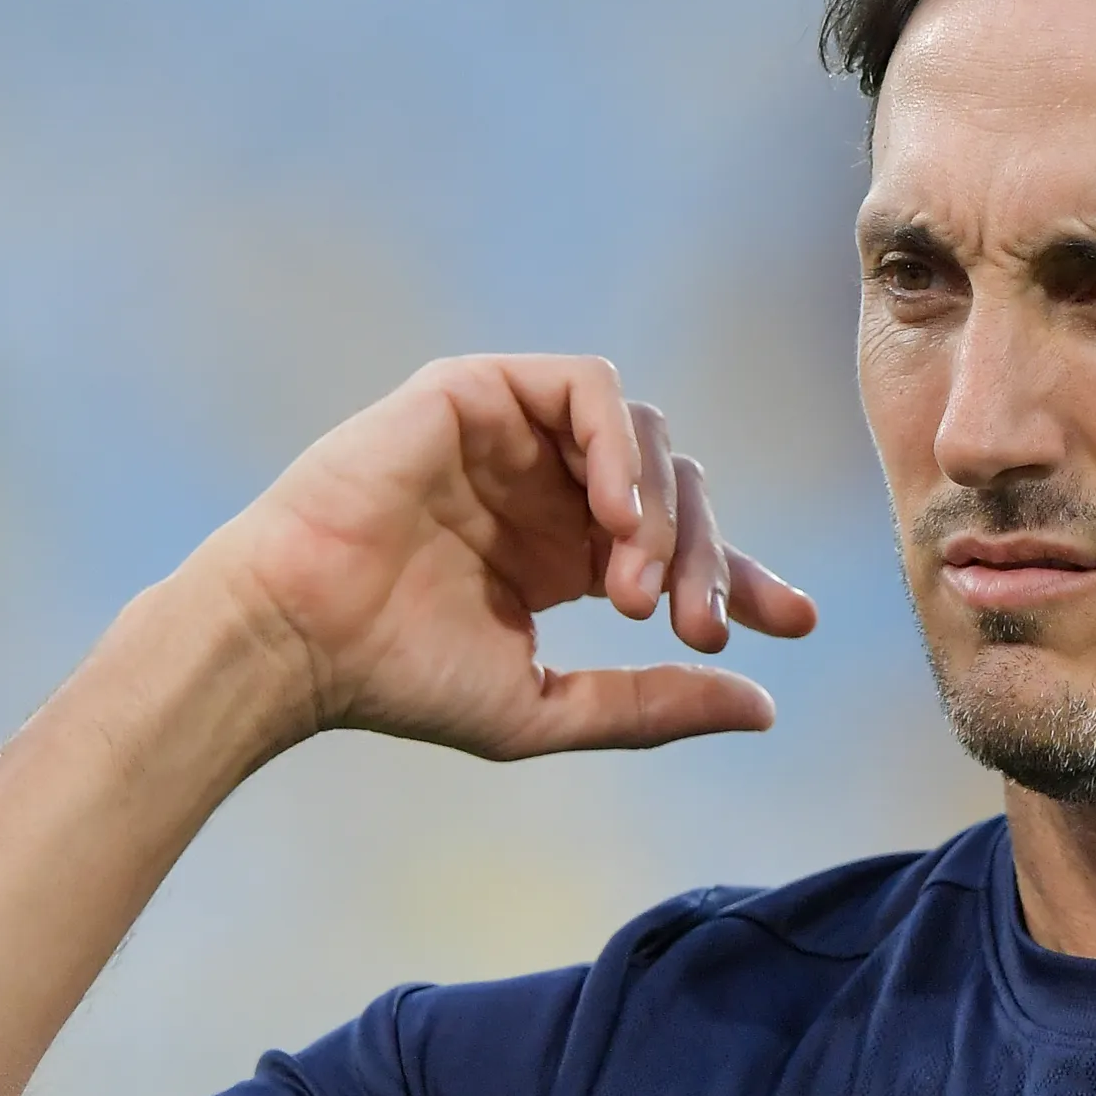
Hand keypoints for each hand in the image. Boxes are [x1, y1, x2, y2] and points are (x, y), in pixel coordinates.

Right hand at [189, 354, 817, 759]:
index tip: (795, 622)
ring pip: (646, 436)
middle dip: (709, 560)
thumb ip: (655, 702)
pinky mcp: (480, 392)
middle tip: (694, 629)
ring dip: (662, 512)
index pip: (685, 549)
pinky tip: (614, 519)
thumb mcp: (552, 705)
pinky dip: (618, 446)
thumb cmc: (403, 679)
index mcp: (568, 557)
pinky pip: (587, 387)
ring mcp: (517, 437)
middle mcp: (550, 490)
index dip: (746, 578)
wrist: (300, 641)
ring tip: (633, 590)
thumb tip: (766, 708)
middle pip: (680, 492)